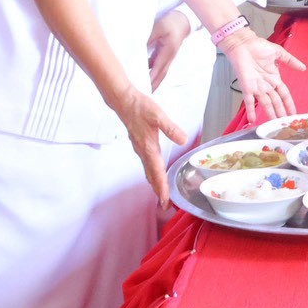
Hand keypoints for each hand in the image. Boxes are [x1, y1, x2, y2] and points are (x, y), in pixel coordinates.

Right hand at [112, 85, 186, 204]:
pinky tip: (154, 173)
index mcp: (148, 147)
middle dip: (158, 190)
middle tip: (165, 205)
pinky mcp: (139, 144)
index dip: (162, 187)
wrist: (124, 102)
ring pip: (148, 170)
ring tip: (161, 193)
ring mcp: (140, 148)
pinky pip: (146, 163)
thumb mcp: (158, 115)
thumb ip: (171, 128)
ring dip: (155, 183)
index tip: (165, 200)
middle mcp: (143, 151)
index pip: (156, 171)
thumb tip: (183, 140)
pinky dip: (151, 173)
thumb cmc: (141, 107)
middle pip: (151, 175)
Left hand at [148, 10, 190, 89]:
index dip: (150, 79)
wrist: (182, 21)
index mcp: (168, 51)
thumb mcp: (157, 27)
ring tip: (143, 93)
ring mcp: (168, 58)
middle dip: (152, 87)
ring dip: (152, 83)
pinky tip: (144, 79)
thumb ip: (148, 39)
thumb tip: (137, 50)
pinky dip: (152, 76)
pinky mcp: (165, 57)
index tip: (142, 88)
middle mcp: (169, 58)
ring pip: (160, 74)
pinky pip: (158, 69)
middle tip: (142, 97)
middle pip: (160, 76)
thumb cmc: (170, 23)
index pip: (157, 69)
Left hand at [222, 33, 304, 123]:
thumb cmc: (259, 46)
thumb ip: (291, 61)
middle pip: (276, 102)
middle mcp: (266, 85)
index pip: (284, 94)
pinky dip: (250, 110)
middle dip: (281, 112)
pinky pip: (249, 101)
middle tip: (286, 123)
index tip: (294, 113)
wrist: (243, 44)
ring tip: (274, 124)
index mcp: (274, 78)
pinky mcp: (246, 86)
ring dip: (270, 113)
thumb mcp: (278, 53)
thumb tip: (303, 68)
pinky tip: (252, 120)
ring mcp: (256, 87)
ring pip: (265, 103)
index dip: (289, 103)